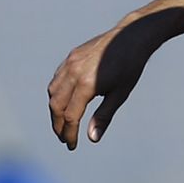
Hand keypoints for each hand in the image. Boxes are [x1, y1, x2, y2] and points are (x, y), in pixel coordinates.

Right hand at [47, 10, 178, 148]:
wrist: (130, 37)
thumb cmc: (130, 67)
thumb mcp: (120, 94)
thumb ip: (104, 116)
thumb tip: (92, 138)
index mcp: (86, 84)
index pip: (71, 116)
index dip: (69, 133)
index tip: (72, 145)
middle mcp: (73, 73)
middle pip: (56, 106)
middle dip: (58, 125)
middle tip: (64, 139)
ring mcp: (69, 63)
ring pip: (53, 93)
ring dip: (55, 111)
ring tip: (63, 125)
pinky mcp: (70, 57)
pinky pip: (56, 80)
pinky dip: (56, 95)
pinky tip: (63, 104)